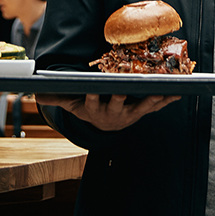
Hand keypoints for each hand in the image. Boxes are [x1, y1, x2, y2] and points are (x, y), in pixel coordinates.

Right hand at [36, 93, 178, 130]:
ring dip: (150, 99)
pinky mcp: (142, 111)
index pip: (92, 103)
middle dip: (120, 97)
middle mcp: (112, 113)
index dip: (92, 98)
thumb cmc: (88, 108)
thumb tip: (37, 94)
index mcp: (95, 109)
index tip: (93, 91)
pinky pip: (155, 106)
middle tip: (124, 89)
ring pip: (140, 107)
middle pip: (116, 105)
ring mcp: (129, 114)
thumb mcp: (72, 104)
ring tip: (160, 91)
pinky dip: (166, 99)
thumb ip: (58, 97)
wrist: (105, 125)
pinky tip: (177, 93)